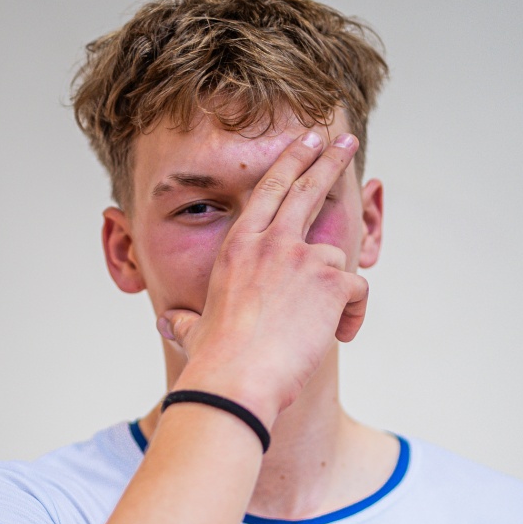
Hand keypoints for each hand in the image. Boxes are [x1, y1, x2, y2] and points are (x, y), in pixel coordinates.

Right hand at [156, 129, 368, 426]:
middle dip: (329, 160)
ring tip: (326, 325)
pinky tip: (339, 335)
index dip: (290, 162)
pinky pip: (358, 289)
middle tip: (345, 142)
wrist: (234, 382)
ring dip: (337, 290)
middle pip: (307, 187)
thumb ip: (183, 321)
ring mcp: (302, 258)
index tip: (308, 141)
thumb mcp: (191, 331)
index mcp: (237, 248)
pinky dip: (353, 314)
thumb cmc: (212, 363)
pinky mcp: (331, 282)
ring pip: (337, 257)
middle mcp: (270, 243)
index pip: (268, 190)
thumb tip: (164, 323)